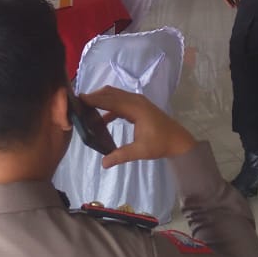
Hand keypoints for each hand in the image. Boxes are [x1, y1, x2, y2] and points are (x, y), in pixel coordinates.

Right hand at [81, 86, 196, 167]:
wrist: (178, 141)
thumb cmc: (161, 144)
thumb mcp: (140, 151)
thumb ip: (121, 155)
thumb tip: (103, 163)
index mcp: (136, 108)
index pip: (111, 100)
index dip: (95, 99)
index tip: (80, 98)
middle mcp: (136, 100)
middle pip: (111, 93)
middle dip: (95, 96)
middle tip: (79, 102)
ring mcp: (138, 102)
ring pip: (115, 95)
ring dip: (102, 99)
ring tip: (86, 107)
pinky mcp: (139, 107)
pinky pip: (120, 102)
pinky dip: (109, 106)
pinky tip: (101, 119)